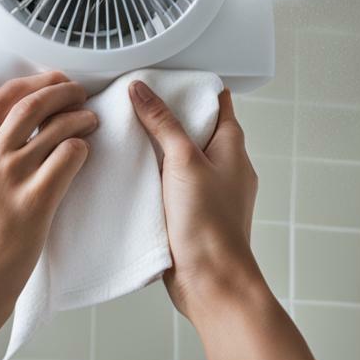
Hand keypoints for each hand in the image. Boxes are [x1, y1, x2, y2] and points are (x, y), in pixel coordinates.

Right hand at [0, 71, 95, 303]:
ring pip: (53, 127)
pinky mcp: (35, 202)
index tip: (49, 81)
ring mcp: (9, 181)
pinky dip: (81, 146)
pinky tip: (85, 150)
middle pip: (28, 105)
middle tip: (78, 92)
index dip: (28, 84)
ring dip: (78, 117)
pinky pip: (68, 156)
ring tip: (90, 119)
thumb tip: (4, 122)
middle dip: (59, 90)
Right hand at [129, 81, 258, 316]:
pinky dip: (155, 175)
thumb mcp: (183, 162)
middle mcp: (226, 165)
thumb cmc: (210, 225)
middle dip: (170, 115)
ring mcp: (211, 190)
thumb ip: (163, 123)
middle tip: (136, 102)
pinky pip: (174, 184)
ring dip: (159, 147)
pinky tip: (131, 173)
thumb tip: (142, 89)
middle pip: (198, 128)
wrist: (212, 282)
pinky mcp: (194, 213)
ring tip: (126, 132)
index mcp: (233, 146)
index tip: (165, 77)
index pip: (218, 103)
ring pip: (183, 157)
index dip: (194, 88)